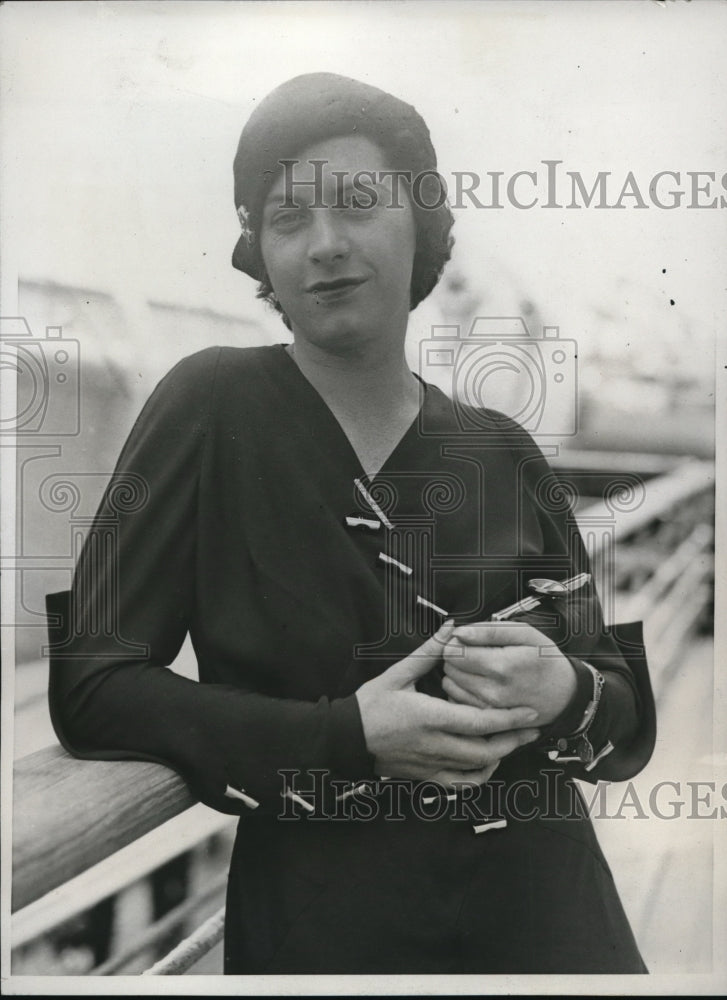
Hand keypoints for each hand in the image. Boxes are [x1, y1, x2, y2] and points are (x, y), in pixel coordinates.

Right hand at [355, 622, 540, 786]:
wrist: (346, 737)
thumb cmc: (371, 705)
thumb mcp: (399, 673)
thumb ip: (429, 652)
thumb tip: (451, 629)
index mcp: (430, 717)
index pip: (480, 721)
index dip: (510, 718)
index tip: (530, 712)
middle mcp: (435, 744)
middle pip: (486, 750)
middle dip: (513, 740)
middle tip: (531, 729)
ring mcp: (430, 764)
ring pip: (476, 770)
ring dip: (499, 757)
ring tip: (511, 742)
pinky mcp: (424, 776)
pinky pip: (459, 784)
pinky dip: (478, 777)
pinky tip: (484, 764)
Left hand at [441, 621, 576, 725]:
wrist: (566, 695)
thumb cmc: (546, 661)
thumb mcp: (526, 634)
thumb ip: (490, 631)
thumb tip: (460, 632)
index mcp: (501, 666)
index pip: (454, 651)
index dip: (456, 641)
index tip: (467, 639)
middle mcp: (492, 691)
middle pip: (450, 667)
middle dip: (456, 656)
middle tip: (474, 651)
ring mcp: (489, 708)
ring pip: (450, 684)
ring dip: (457, 672)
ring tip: (477, 666)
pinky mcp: (488, 718)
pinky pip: (459, 700)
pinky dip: (462, 689)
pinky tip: (477, 681)